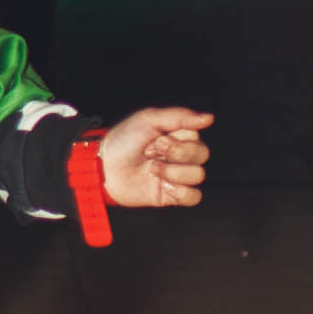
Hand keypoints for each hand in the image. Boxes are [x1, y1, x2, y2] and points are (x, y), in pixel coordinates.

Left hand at [96, 106, 211, 209]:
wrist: (104, 168)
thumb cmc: (123, 141)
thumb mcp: (149, 119)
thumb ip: (180, 117)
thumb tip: (209, 118)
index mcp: (177, 136)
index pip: (197, 136)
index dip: (178, 139)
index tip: (156, 138)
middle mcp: (180, 155)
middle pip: (202, 155)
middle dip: (176, 153)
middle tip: (152, 152)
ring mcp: (177, 175)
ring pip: (198, 175)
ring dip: (172, 171)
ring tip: (151, 169)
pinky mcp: (172, 195)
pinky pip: (194, 197)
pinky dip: (180, 192)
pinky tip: (163, 186)